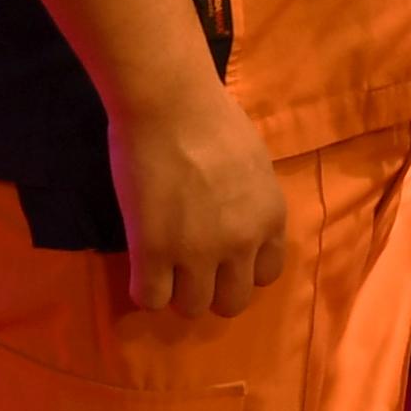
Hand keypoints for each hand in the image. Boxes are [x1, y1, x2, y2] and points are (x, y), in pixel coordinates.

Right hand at [103, 75, 287, 317]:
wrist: (171, 102)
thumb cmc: (212, 118)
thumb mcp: (254, 165)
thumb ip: (250, 202)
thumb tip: (235, 220)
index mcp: (270, 217)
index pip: (267, 274)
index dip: (241, 270)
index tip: (221, 258)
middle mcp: (242, 243)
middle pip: (232, 303)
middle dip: (211, 290)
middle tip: (188, 269)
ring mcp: (198, 252)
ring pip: (191, 308)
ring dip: (175, 292)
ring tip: (161, 267)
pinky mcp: (154, 251)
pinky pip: (150, 298)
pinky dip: (144, 289)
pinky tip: (139, 266)